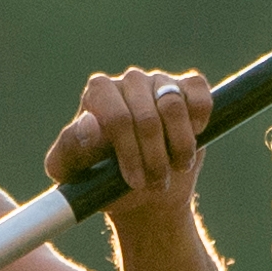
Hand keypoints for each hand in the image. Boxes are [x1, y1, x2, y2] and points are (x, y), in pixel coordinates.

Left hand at [50, 65, 215, 211]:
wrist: (143, 189)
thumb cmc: (102, 179)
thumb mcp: (75, 173)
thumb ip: (72, 148)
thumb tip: (89, 123)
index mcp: (98, 93)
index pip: (117, 119)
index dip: (130, 153)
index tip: (135, 181)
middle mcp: (128, 81)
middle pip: (147, 118)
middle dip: (154, 158)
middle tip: (156, 182)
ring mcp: (160, 81)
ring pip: (174, 106)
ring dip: (180, 145)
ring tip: (176, 166)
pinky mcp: (188, 87)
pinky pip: (199, 93)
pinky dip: (199, 119)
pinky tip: (195, 136)